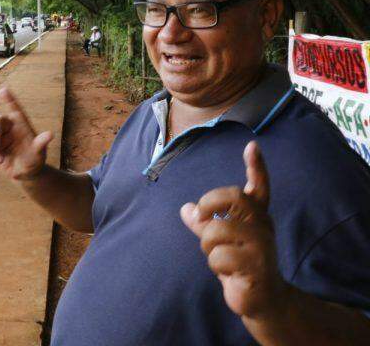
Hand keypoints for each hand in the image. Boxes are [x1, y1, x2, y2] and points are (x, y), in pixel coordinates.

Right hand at [0, 87, 53, 180]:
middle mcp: (10, 127)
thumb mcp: (39, 153)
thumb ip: (41, 143)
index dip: (9, 98)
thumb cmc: (35, 159)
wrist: (25, 173)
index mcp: (22, 123)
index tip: (3, 90)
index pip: (15, 108)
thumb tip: (51, 134)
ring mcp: (0, 136)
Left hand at [180, 141, 288, 319]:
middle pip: (233, 197)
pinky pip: (219, 256)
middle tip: (200, 216)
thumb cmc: (239, 264)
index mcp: (256, 216)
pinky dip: (216, 265)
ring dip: (208, 246)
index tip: (251, 145)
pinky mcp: (257, 266)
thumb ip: (204, 223)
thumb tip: (184, 209)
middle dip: (209, 203)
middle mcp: (263, 225)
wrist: (263, 300)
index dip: (256, 167)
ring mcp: (262, 245)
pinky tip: (230, 273)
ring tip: (221, 257)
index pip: (259, 187)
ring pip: (216, 230)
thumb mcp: (221, 240)